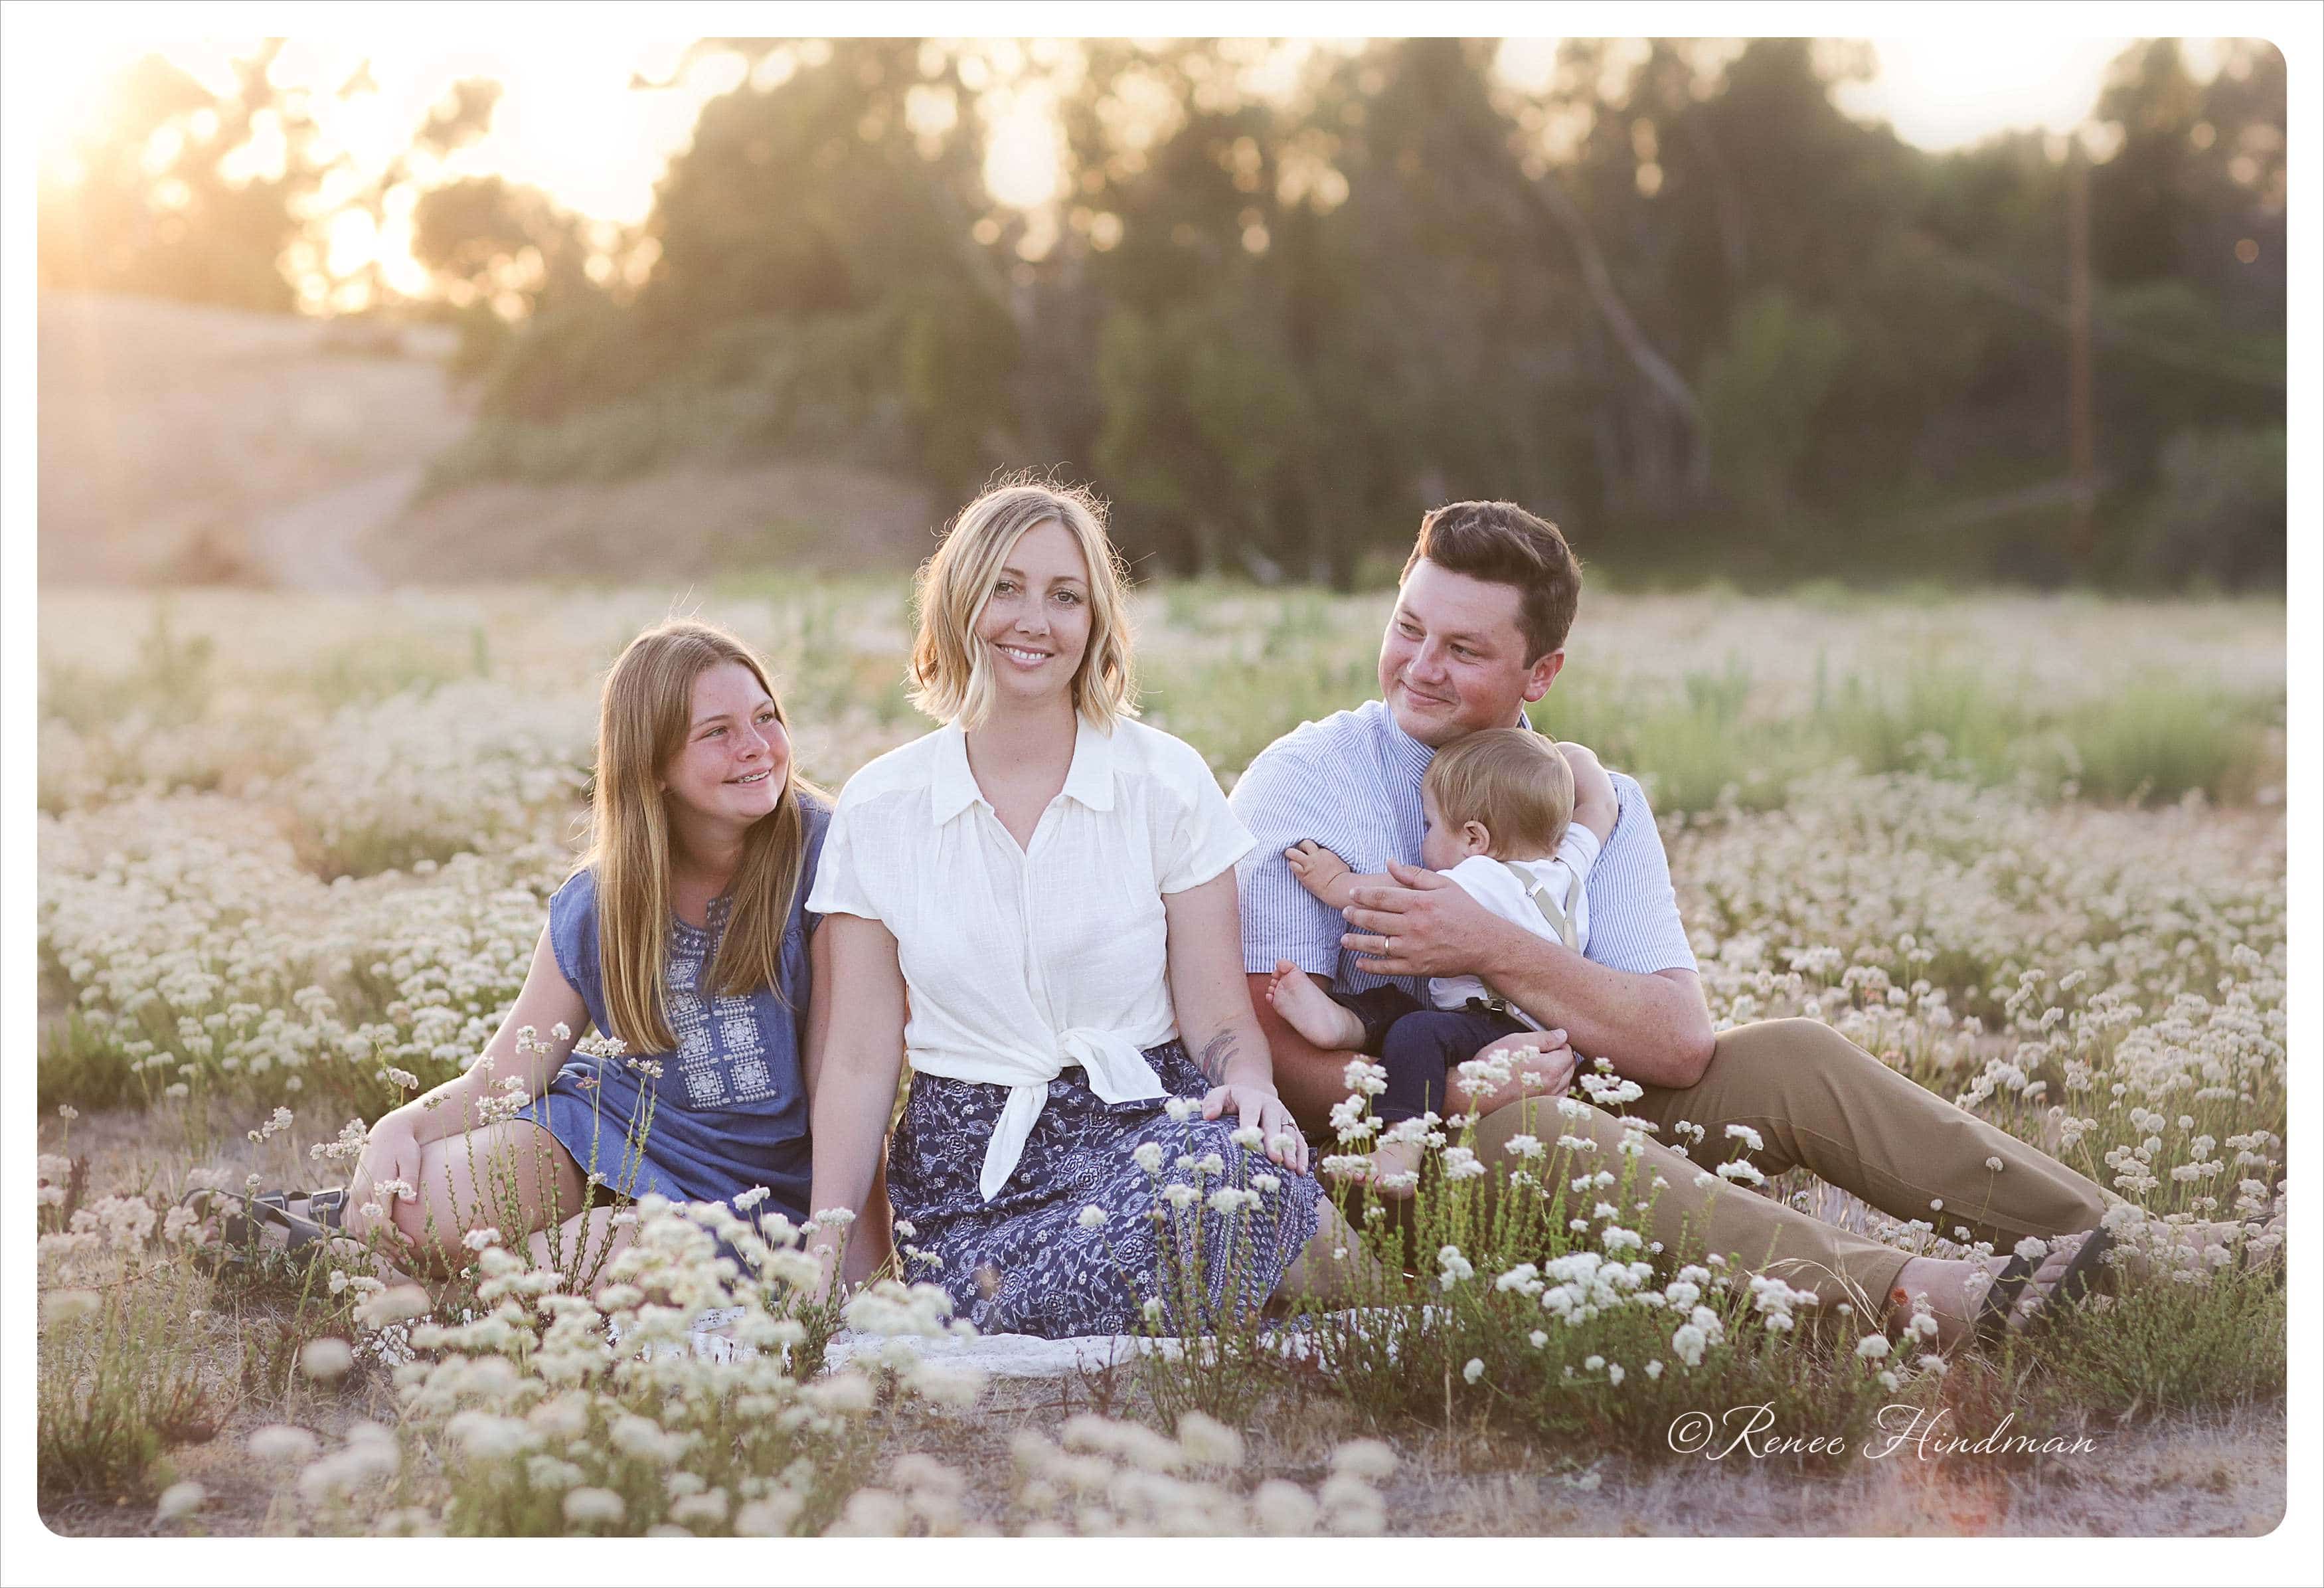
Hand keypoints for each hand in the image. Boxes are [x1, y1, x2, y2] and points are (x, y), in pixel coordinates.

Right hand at [343, 1110, 421, 1245]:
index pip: (381, 1222)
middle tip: (407, 1257)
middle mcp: (360, 1193)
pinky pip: (353, 1221)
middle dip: (388, 1246)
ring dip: (375, 1244)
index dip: (395, 1237)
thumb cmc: (404, 1146)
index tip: (412, 1244)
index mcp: (374, 1185)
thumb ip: (410, 1179)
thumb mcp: (411, 1158)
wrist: (388, 1133)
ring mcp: (355, 1194)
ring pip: (359, 1228)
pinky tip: (378, 1243)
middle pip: (370, 1230)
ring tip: (394, 1256)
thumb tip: (411, 1201)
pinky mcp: (354, 1194)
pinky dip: (363, 1235)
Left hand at [1201, 1083, 1310, 1175]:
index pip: (1250, 1112)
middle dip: (1274, 1142)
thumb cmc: (1233, 1099)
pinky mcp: (1292, 1125)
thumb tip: (1209, 1116)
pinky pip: (1300, 1140)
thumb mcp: (1220, 1095)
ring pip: (1289, 1133)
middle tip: (1275, 1159)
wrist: (1255, 1089)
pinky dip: (1301, 1155)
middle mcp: (1271, 1106)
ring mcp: (1284, 1116)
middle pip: (1273, 1124)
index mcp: (1252, 1098)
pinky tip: (1300, 1171)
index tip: (1247, 1140)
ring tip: (1290, 1167)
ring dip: (1291, 1150)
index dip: (1249, 1125)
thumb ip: (1212, 1102)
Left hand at [1283, 840, 1352, 904]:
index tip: (1309, 852)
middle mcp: (1315, 856)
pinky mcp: (1303, 874)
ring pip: (1292, 853)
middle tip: (1299, 852)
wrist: (1337, 887)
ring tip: (1292, 858)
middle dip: (1300, 847)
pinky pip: (1292, 865)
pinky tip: (1295, 868)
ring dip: (1291, 854)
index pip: (1312, 844)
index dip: (1309, 848)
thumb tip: (1331, 857)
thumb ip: (1332, 857)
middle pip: (1303, 843)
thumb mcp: (1340, 862)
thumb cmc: (1342, 877)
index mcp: (1324, 852)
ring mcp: (1308, 865)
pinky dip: (1292, 865)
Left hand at [1340, 859, 1512, 977]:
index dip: (1362, 896)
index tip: (1351, 895)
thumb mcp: (1444, 885)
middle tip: (1345, 913)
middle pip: (1374, 920)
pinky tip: (1360, 963)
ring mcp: (1414, 948)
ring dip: (1356, 941)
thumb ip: (1415, 875)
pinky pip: (1388, 968)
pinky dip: (1371, 966)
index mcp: (1419, 903)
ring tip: (1344, 939)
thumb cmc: (1467, 911)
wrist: (1487, 944)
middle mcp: (1413, 925)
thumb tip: (1390, 862)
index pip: (1381, 897)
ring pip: (1376, 945)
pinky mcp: (1417, 967)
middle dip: (1355, 916)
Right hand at [1468, 1029, 1576, 1109]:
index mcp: (1551, 1068)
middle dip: (1560, 1057)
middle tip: (1543, 1052)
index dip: (1558, 1043)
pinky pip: (1555, 1097)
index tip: (1546, 1042)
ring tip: (1540, 1066)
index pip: (1568, 1052)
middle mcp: (1553, 1086)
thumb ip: (1544, 1038)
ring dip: (1558, 1073)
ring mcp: (1546, 1099)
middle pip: (1569, 1068)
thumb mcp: (1518, 1041)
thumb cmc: (1495, 1065)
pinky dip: (1553, 1088)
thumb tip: (1562, 1035)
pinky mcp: (1537, 1108)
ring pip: (1564, 1083)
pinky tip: (1540, 1083)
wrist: (1477, 1091)